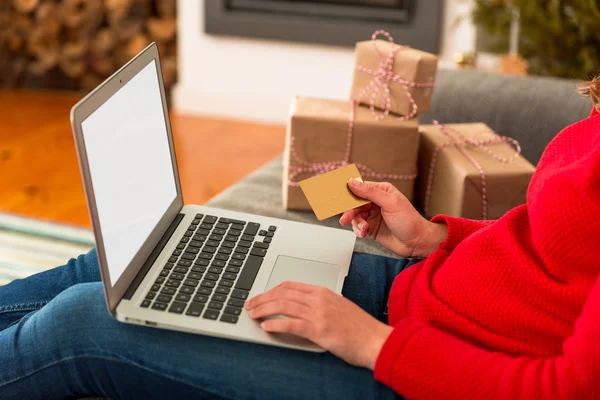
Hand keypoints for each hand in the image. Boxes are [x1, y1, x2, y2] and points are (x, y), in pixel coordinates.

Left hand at [245, 281, 392, 369]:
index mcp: (323, 292)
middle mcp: (319, 299)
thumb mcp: (338, 307)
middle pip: (282, 294)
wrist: (376, 340)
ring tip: (253, 315)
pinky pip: (291, 324)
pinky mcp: (319, 330)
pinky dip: (276, 325)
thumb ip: (319, 304)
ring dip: (264, 310)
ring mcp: (319, 314)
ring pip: (283, 306)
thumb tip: (298, 307)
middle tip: (250, 306)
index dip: (270, 290)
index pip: (289, 285)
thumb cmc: (359, 327)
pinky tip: (266, 327)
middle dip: (262, 299)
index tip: (260, 297)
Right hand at [340, 179, 446, 258]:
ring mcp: (372, 215)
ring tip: (364, 229)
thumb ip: (370, 192)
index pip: (360, 188)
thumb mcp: (390, 203)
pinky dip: (358, 230)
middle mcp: (375, 201)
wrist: (416, 242)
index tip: (338, 197)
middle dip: (350, 211)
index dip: (348, 192)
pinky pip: (358, 226)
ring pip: (354, 216)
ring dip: (356, 223)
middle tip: (345, 218)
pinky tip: (364, 233)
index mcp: (381, 190)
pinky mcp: (371, 227)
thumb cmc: (409, 220)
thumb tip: (352, 182)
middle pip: (354, 203)